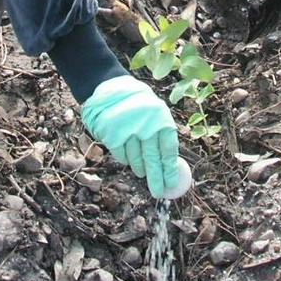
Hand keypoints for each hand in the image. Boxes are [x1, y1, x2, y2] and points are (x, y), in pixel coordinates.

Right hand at [80, 75, 179, 197]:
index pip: (168, 149)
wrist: (109, 87)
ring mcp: (128, 130)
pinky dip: (126, 160)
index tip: (171, 183)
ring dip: (140, 168)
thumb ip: (161, 134)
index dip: (170, 168)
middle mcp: (145, 124)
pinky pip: (122, 155)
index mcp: (160, 118)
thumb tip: (169, 166)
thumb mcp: (154, 113)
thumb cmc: (137, 103)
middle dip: (157, 178)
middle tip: (158, 192)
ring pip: (136, 158)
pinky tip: (129, 159)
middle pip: (153, 158)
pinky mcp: (112, 134)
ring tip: (142, 172)